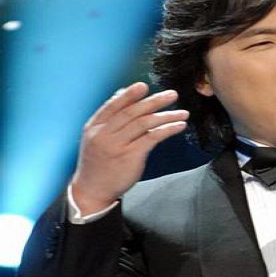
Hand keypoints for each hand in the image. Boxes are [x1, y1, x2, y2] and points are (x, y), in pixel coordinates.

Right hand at [70, 82, 188, 213]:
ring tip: (183, 113)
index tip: (144, 85)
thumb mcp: (96, 138)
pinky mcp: (130, 156)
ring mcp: (117, 145)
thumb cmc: (97, 163)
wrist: (91, 191)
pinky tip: (179, 126)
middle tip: (172, 94)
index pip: (113, 105)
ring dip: (166, 115)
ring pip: (144, 123)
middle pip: (132, 112)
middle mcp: (104, 133)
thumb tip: (122, 93)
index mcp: (94, 126)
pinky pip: (152, 138)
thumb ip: (109, 117)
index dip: (129, 94)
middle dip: (154, 101)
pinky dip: (167, 129)